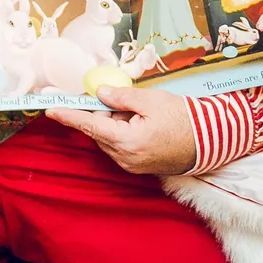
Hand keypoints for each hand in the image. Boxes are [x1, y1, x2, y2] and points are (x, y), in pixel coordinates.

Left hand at [47, 84, 195, 174]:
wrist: (211, 141)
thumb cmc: (183, 118)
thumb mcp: (151, 100)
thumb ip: (121, 97)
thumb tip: (100, 94)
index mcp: (127, 141)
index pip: (90, 126)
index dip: (69, 116)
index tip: (51, 110)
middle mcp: (125, 158)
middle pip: (100, 132)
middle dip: (105, 114)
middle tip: (122, 100)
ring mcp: (131, 166)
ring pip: (110, 139)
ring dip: (116, 124)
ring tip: (141, 114)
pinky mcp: (138, 167)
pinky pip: (120, 147)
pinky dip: (124, 133)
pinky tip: (143, 124)